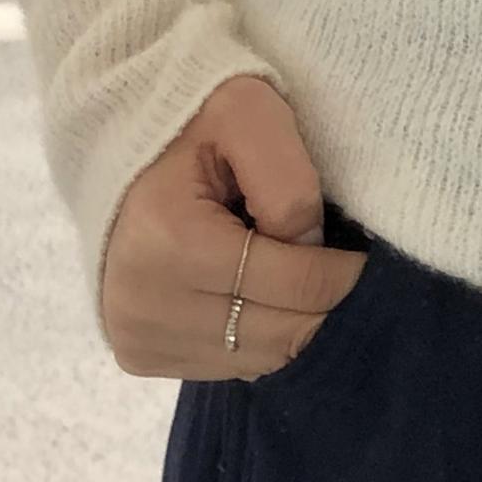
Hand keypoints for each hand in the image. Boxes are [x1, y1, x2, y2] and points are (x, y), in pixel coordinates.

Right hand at [100, 70, 365, 379]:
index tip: (366, 254)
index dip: (344, 271)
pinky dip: (258, 335)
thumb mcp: (249, 115)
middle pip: (282, 333)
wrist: (114, 144)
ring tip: (292, 273)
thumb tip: (313, 251)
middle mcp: (144, 305)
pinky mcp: (139, 355)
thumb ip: (289, 182)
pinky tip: (254, 291)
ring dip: (292, 322)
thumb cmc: (191, 120)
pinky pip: (230, 365)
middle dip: (322, 302)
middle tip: (340, 266)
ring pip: (262, 359)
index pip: (295, 284)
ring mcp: (137, 337)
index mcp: (170, 242)